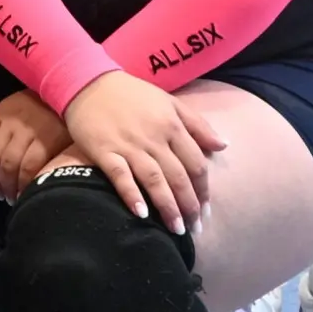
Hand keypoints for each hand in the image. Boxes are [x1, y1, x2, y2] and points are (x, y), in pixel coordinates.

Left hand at [0, 92, 69, 202]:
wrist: (77, 96)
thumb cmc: (45, 108)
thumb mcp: (19, 110)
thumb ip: (3, 131)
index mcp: (1, 112)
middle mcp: (12, 120)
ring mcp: (30, 130)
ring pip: (9, 164)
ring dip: (7, 186)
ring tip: (11, 197)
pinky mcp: (48, 140)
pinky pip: (29, 167)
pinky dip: (23, 183)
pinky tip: (24, 192)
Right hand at [59, 70, 223, 232]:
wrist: (88, 81)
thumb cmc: (132, 94)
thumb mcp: (169, 102)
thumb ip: (198, 124)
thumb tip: (224, 145)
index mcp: (172, 125)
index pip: (196, 163)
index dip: (203, 190)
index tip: (205, 211)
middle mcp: (154, 137)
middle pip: (179, 176)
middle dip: (189, 206)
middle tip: (195, 230)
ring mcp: (129, 145)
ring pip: (154, 180)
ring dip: (168, 207)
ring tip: (176, 230)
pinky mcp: (105, 151)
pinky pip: (120, 176)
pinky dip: (131, 195)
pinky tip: (141, 214)